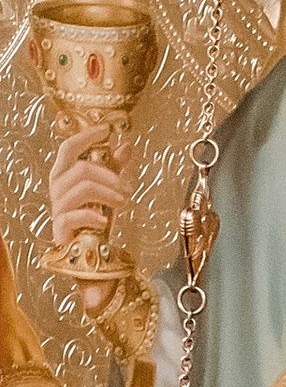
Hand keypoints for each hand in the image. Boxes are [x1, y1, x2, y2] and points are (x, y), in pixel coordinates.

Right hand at [47, 126, 130, 315]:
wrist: (90, 256)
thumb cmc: (96, 220)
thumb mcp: (108, 192)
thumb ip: (114, 168)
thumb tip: (126, 144)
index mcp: (64, 176)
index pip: (69, 147)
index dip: (86, 136)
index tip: (107, 129)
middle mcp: (57, 189)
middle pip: (80, 167)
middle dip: (109, 174)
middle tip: (128, 187)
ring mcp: (57, 209)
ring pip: (81, 187)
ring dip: (108, 192)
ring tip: (125, 202)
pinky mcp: (60, 230)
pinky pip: (73, 215)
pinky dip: (92, 214)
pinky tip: (105, 219)